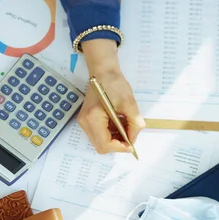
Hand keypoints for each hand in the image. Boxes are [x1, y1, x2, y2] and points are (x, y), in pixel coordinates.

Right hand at [79, 39, 145, 153]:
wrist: (103, 71)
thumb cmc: (114, 84)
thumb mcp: (130, 104)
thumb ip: (135, 123)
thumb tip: (134, 139)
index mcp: (93, 117)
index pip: (104, 144)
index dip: (119, 148)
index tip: (131, 144)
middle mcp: (85, 122)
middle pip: (101, 146)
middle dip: (117, 144)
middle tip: (130, 135)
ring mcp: (84, 121)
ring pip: (100, 141)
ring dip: (115, 139)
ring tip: (125, 126)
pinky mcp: (87, 119)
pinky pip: (99, 134)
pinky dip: (111, 133)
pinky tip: (119, 123)